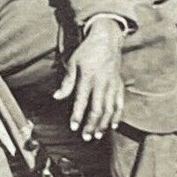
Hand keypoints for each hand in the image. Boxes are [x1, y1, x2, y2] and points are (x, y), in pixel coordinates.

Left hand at [54, 18, 124, 140]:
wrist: (107, 39)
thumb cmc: (87, 51)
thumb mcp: (73, 63)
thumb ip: (67, 82)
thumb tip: (56, 96)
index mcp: (88, 77)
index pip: (82, 101)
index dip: (77, 115)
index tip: (73, 127)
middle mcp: (102, 83)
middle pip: (97, 109)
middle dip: (91, 125)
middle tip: (86, 137)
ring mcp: (112, 85)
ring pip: (109, 109)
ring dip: (103, 124)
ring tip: (98, 135)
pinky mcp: (119, 84)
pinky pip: (120, 103)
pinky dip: (117, 115)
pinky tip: (113, 125)